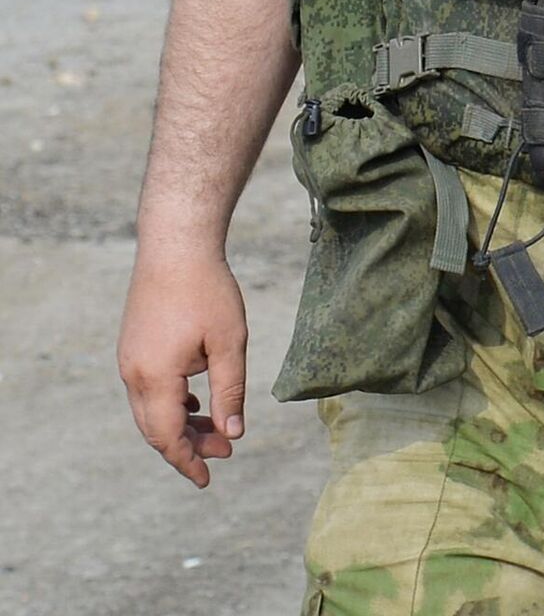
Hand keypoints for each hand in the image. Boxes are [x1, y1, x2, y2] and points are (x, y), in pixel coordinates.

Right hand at [119, 248, 249, 488]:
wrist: (175, 245)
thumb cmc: (207, 290)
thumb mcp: (229, 342)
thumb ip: (230, 390)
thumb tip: (234, 433)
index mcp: (155, 378)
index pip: (168, 436)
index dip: (188, 460)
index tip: (208, 479)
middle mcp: (133, 374)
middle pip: (156, 428)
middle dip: (188, 445)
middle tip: (225, 451)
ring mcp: (129, 360)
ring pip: (151, 409)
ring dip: (181, 423)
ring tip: (216, 428)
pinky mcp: (133, 346)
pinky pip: (148, 389)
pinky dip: (171, 402)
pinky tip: (195, 399)